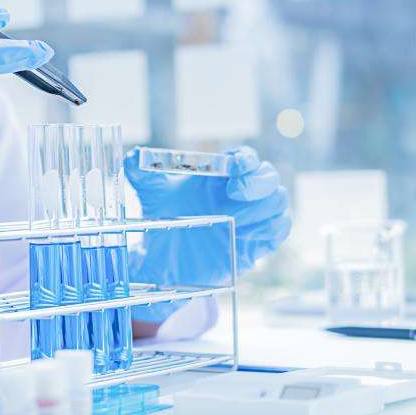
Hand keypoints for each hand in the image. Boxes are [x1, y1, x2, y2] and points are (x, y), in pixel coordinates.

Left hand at [124, 146, 290, 322]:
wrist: (163, 258)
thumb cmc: (162, 218)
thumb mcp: (149, 193)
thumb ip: (140, 171)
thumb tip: (135, 156)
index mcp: (220, 175)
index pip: (245, 158)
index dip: (245, 159)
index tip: (234, 166)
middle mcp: (240, 193)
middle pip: (269, 176)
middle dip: (258, 182)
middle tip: (236, 193)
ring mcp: (252, 217)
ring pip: (278, 201)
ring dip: (262, 206)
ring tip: (236, 218)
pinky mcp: (257, 242)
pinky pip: (280, 228)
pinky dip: (272, 227)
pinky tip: (247, 233)